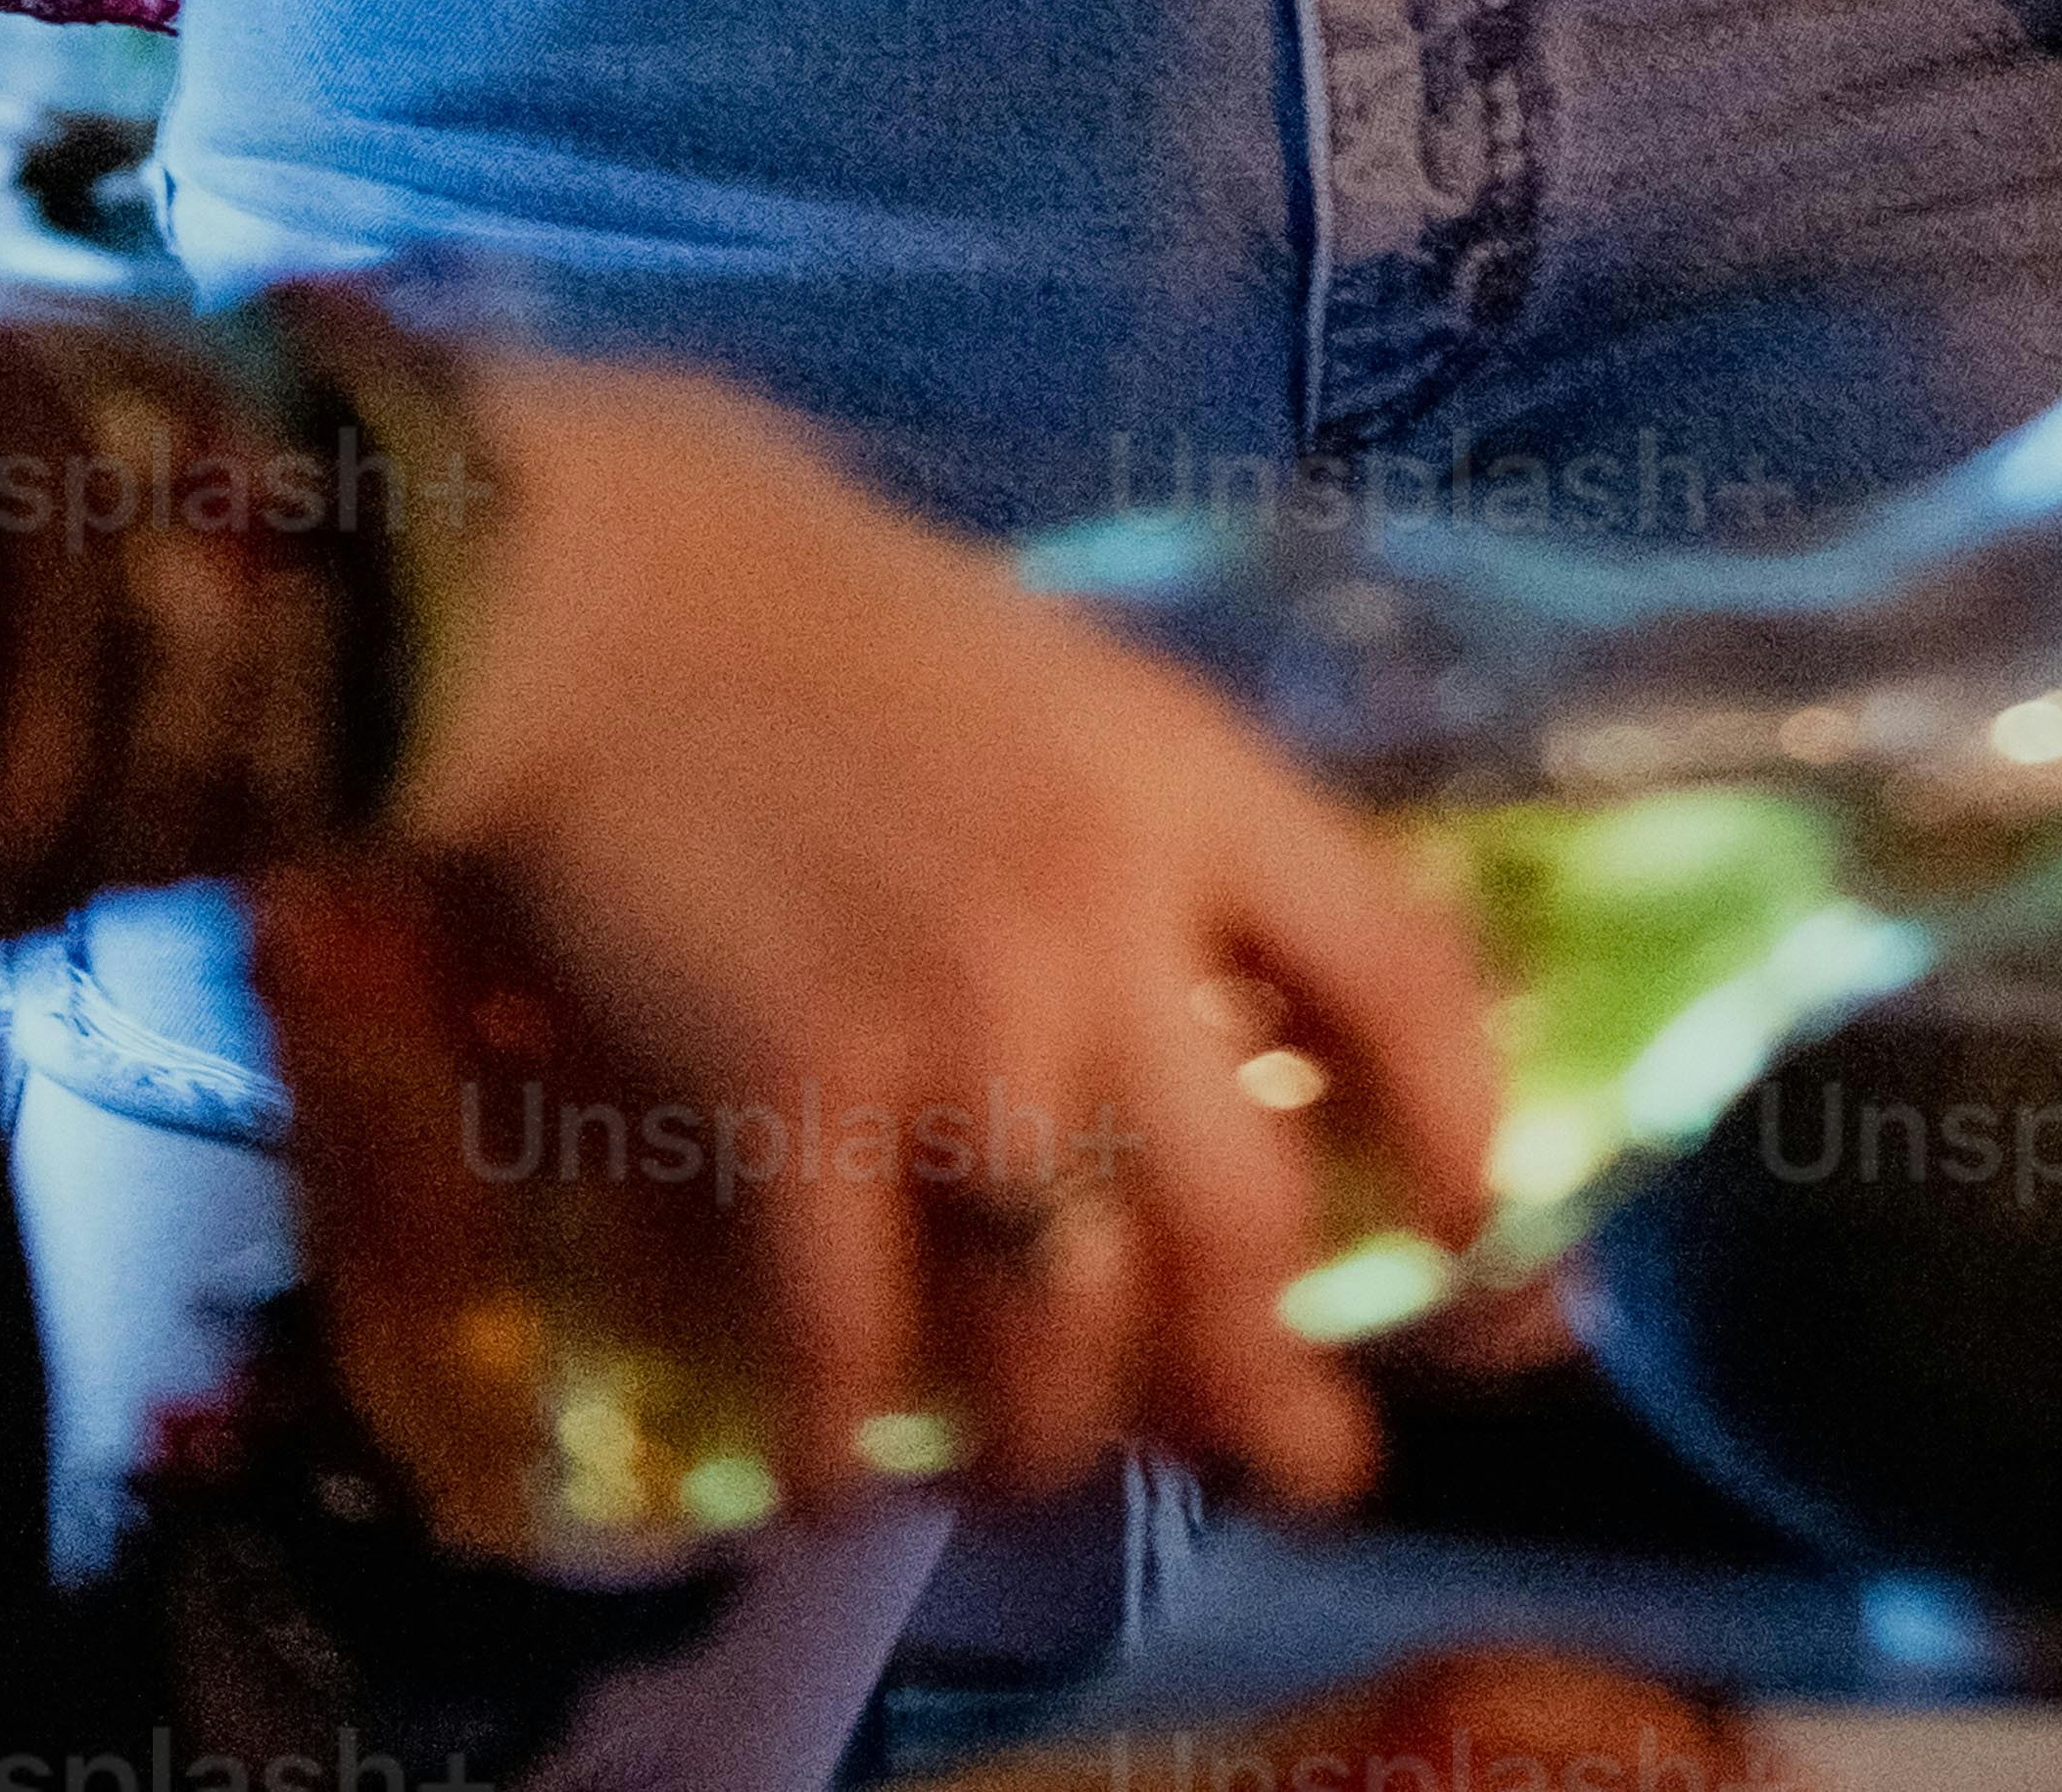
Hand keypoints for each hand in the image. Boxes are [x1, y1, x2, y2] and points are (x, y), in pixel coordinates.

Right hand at [423, 360, 1497, 1514]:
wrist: (585, 589)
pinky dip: (851, 1442)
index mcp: (1189, 785)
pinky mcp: (792, 1103)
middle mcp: (1106, 923)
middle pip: (1251, 1222)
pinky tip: (838, 1473)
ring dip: (1061, 1435)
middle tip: (1296, 1455)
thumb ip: (1153, 832)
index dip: (1468, 1126)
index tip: (1476, 1221)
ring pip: (1071, 1326)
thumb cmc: (811, 605)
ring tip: (1038, 1460)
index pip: (1404, 976)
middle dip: (1276, 1376)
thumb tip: (1222, 1013)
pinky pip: (857, 1350)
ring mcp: (954, 1026)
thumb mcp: (1055, 674)